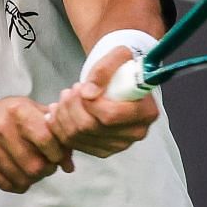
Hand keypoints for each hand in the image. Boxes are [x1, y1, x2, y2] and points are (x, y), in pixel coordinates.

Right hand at [0, 97, 74, 191]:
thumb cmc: (11, 117)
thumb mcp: (33, 112)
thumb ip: (57, 134)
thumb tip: (69, 166)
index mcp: (18, 110)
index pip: (47, 139)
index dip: (58, 154)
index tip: (57, 157)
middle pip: (35, 166)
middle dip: (46, 170)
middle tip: (46, 166)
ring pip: (22, 179)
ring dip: (32, 180)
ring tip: (31, 170)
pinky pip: (6, 185)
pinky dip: (17, 185)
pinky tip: (17, 174)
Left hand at [46, 46, 160, 158]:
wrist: (120, 81)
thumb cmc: (122, 68)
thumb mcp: (118, 56)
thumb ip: (104, 69)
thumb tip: (88, 93)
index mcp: (146, 112)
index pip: (110, 116)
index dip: (89, 103)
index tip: (81, 88)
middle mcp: (135, 133)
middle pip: (91, 127)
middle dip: (72, 106)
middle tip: (70, 90)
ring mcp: (119, 145)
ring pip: (78, 136)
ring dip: (63, 115)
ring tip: (64, 98)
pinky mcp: (103, 150)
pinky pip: (73, 144)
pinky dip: (60, 127)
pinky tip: (59, 111)